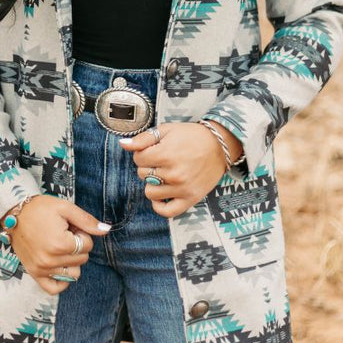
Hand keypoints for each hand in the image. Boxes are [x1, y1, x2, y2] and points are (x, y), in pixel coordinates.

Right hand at [7, 196, 110, 295]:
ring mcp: (41, 269)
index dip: (82, 233)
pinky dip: (62, 280)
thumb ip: (87, 221)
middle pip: (82, 259)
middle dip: (77, 246)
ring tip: (59, 246)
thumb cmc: (41, 208)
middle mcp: (50, 260)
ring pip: (73, 274)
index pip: (88, 245)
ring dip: (71, 261)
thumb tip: (107, 230)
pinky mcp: (34, 274)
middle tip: (63, 234)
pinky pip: (54, 288)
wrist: (15, 213)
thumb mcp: (65, 208)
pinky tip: (60, 266)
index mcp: (59, 244)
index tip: (70, 226)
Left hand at [119, 121, 241, 217]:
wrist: (219, 146)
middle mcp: (173, 174)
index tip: (152, 150)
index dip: (142, 153)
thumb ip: (143, 138)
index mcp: (166, 154)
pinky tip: (162, 195)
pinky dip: (160, 205)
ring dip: (153, 183)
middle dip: (148, 166)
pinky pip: (167, 212)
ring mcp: (182, 188)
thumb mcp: (167, 130)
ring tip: (163, 174)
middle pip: (142, 174)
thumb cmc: (192, 136)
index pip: (138, 159)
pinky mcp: (190, 199)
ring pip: (150, 192)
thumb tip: (122, 144)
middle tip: (161, 160)